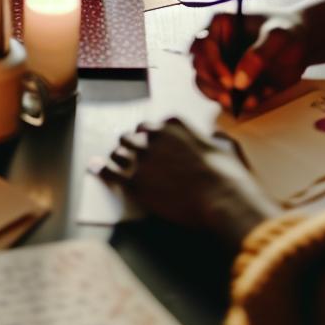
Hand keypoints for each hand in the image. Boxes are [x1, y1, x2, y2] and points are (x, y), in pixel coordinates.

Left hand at [96, 119, 271, 247]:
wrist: (222, 200)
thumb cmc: (230, 177)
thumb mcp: (227, 147)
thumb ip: (216, 138)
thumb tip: (215, 134)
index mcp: (174, 125)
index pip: (153, 125)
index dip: (151, 136)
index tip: (151, 142)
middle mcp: (154, 137)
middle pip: (132, 136)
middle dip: (132, 144)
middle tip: (131, 154)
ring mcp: (142, 159)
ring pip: (119, 152)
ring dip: (118, 157)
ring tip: (117, 163)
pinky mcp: (134, 183)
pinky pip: (109, 172)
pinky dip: (100, 170)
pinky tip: (94, 168)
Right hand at [190, 0, 324, 114]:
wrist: (301, 44)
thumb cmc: (288, 31)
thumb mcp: (279, 36)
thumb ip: (260, 53)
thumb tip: (239, 79)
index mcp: (221, 25)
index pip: (203, 44)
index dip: (213, 64)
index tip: (230, 80)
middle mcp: (216, 44)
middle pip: (199, 66)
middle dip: (212, 84)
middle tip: (231, 96)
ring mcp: (221, 64)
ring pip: (204, 83)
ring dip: (220, 96)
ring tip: (242, 103)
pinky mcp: (230, 81)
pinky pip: (223, 95)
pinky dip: (235, 103)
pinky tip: (253, 101)